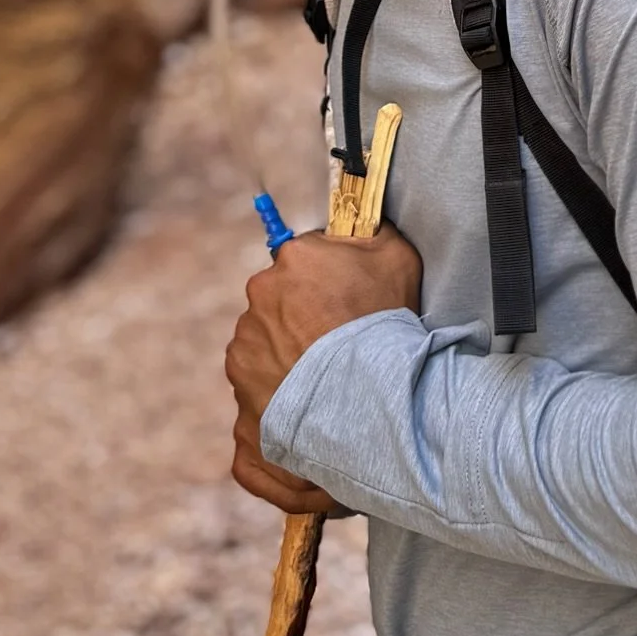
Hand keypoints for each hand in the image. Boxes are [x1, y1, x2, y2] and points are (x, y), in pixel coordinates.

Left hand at [224, 224, 422, 506]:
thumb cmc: (387, 326)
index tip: (343, 301)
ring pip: (265, 353)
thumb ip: (371, 233)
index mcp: (291, 261)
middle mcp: (258, 303)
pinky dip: (279, 407)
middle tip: (337, 345)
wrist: (372, 400)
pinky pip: (258, 404)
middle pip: (278, 307)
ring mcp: (244, 356)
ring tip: (328, 384)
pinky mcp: (240, 405)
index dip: (324, 282)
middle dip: (301, 322)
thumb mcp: (396, 257)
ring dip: (288, 364)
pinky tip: (313, 413)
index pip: (301, 261)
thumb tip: (363, 222)